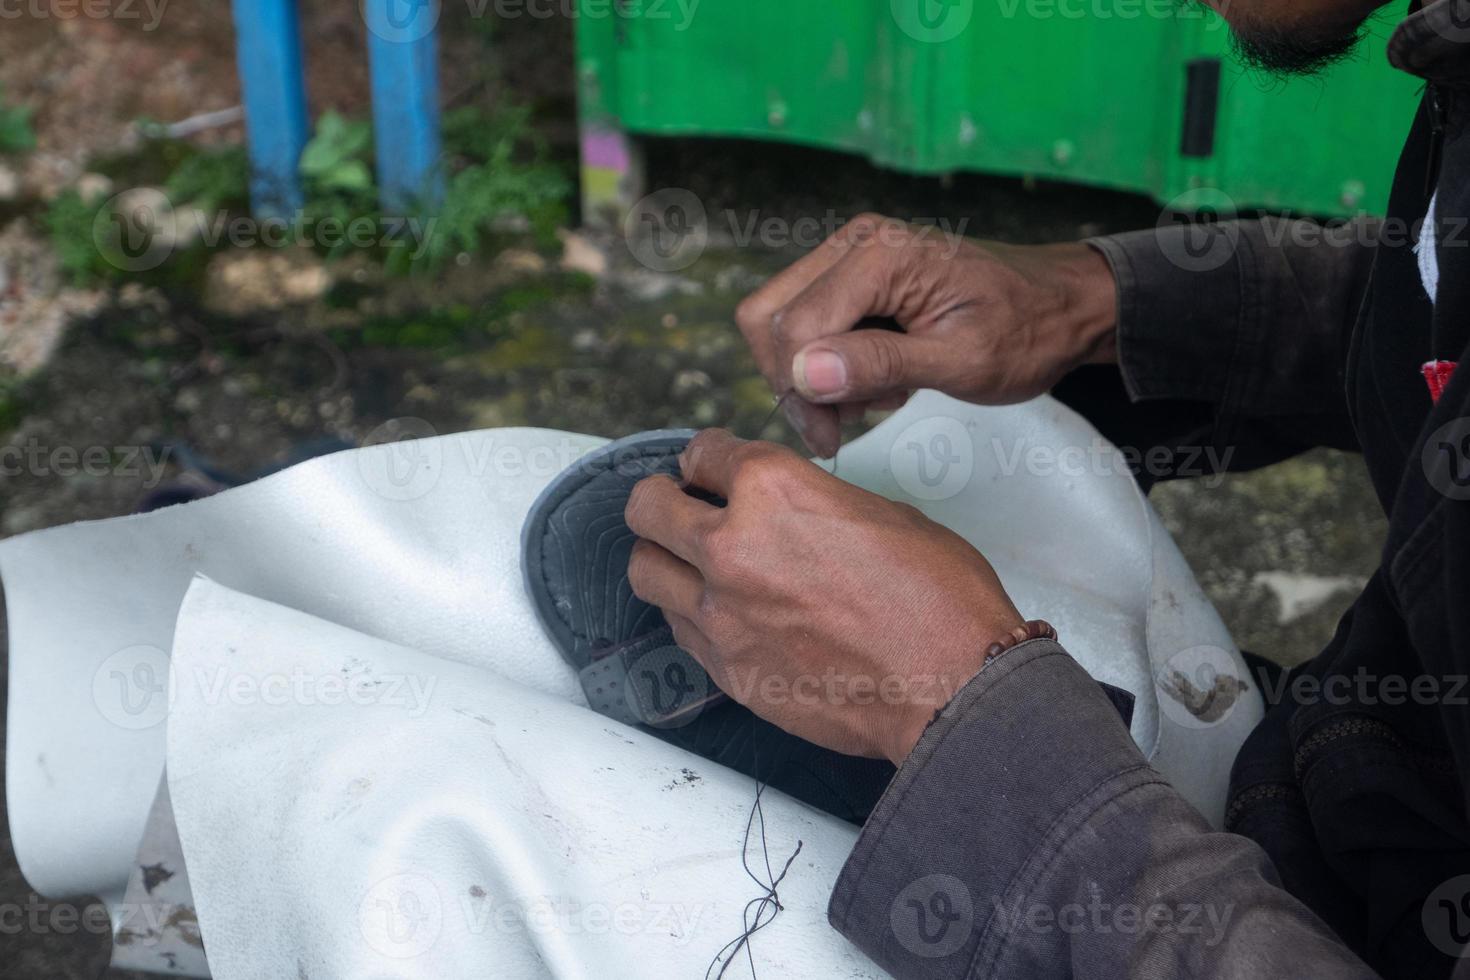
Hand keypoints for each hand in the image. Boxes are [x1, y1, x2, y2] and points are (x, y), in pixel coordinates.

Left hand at [625, 428, 1025, 764]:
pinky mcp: (725, 667)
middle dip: (661, 500)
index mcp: (774, 489)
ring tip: (688, 562)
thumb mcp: (884, 514)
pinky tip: (717, 610)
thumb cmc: (938, 599)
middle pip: (647, 507)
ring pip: (645, 569)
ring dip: (662, 557)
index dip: (707, 458)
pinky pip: (678, 627)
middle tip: (679, 506)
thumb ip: (815, 504)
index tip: (709, 468)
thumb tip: (795, 513)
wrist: (951, 687)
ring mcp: (720, 611)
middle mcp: (731, 544)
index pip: (704, 454)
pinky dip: (688, 611)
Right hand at [735, 213, 1117, 456]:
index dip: (800, 389)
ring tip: (874, 398)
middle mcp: (853, 243)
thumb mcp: (962, 361)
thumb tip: (804, 372)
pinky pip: (807, 322)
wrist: (1060, 306)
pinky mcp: (852, 277)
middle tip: (838, 427)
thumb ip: (881, 363)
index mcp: (879, 255)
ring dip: (811, 375)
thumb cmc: (1026, 331)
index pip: (795, 325)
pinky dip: (828, 363)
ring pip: (780, 322)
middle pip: (769, 317)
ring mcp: (849, 256)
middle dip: (794, 381)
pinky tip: (879, 379)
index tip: (831, 438)